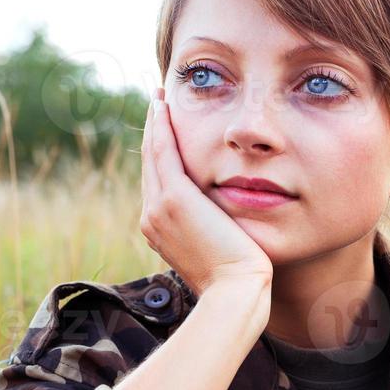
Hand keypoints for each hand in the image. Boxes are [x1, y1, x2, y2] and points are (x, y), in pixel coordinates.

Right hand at [141, 86, 273, 299]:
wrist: (235, 292)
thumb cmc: (239, 280)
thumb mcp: (222, 253)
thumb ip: (215, 233)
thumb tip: (227, 227)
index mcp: (160, 231)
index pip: (158, 184)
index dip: (161, 155)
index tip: (165, 132)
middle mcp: (152, 218)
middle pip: (150, 165)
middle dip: (154, 133)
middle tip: (158, 103)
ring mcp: (158, 208)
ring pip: (153, 154)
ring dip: (156, 123)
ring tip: (159, 97)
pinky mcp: (174, 199)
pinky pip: (163, 152)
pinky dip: (162, 126)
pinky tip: (164, 105)